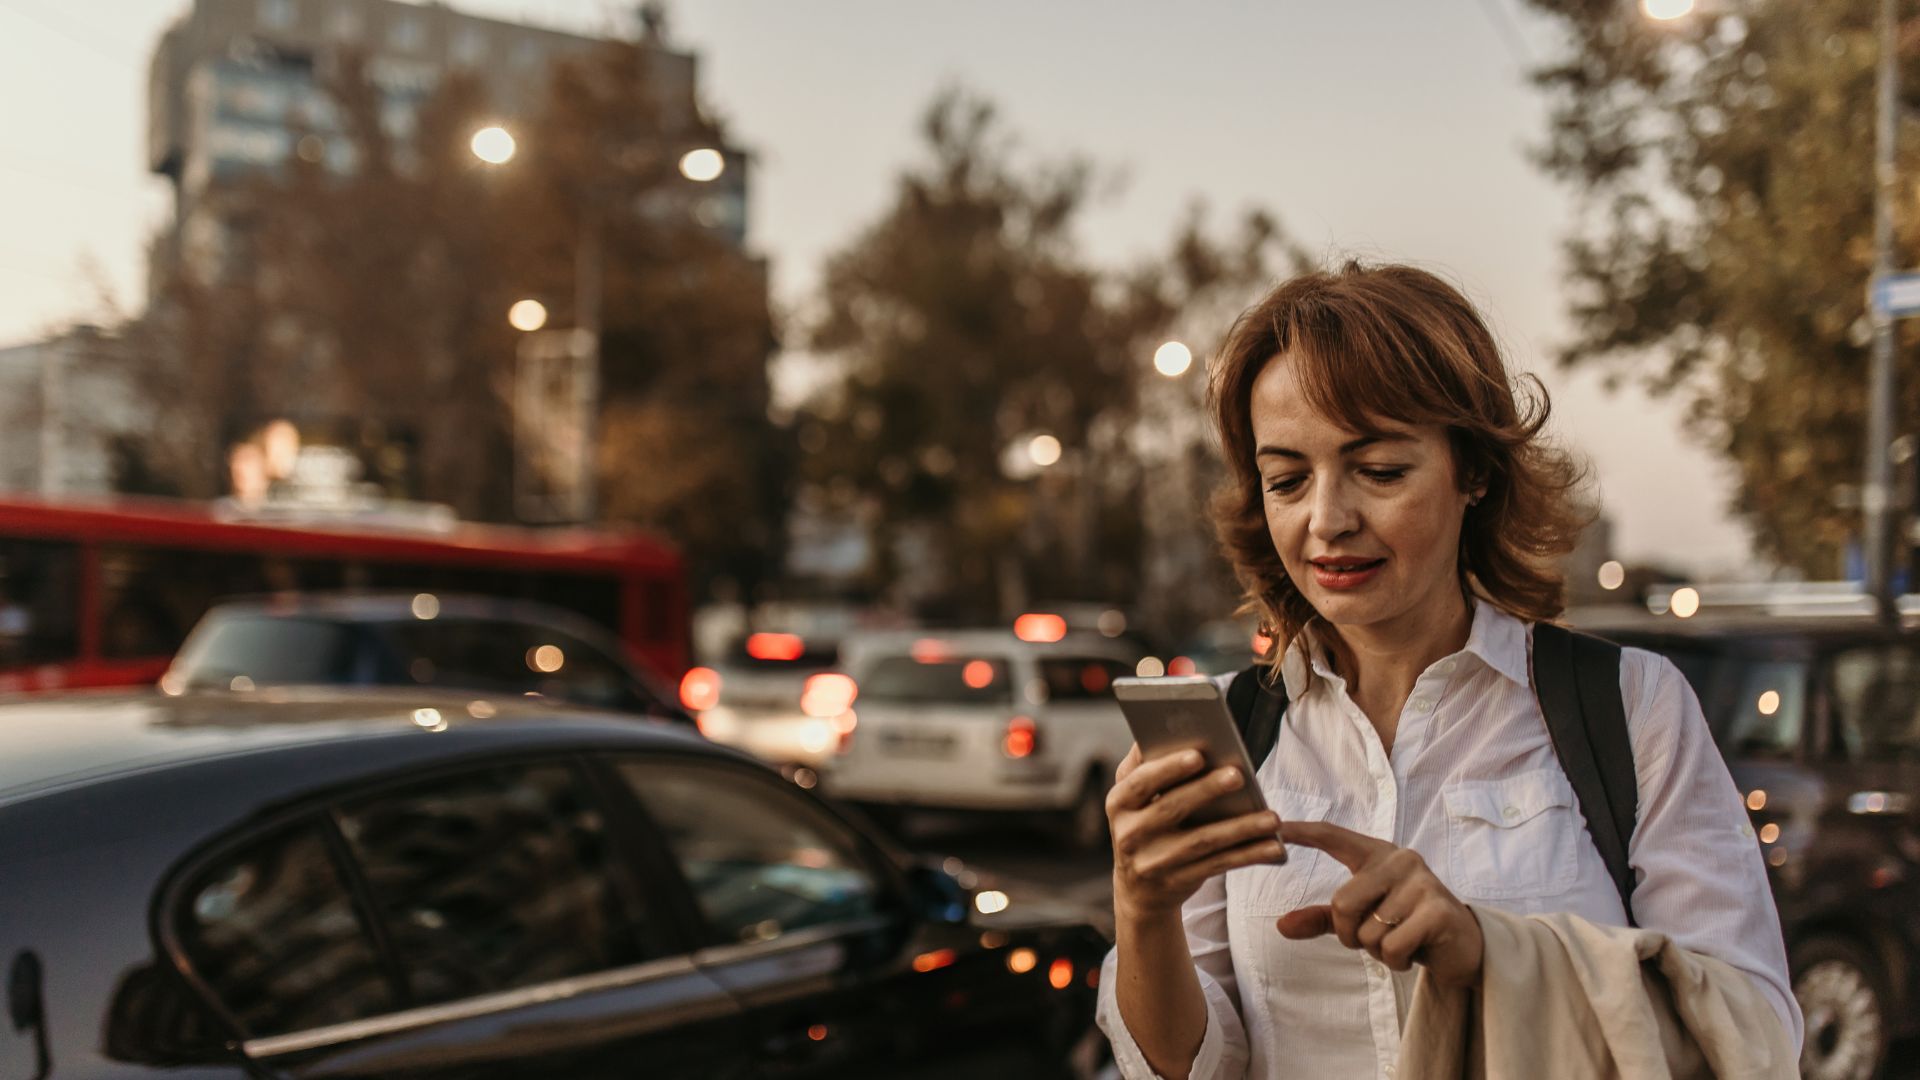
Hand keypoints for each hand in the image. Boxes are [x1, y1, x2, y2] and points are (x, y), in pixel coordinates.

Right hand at [1107, 744, 1287, 922]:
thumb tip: (1164, 725)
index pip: (1140, 782)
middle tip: (1238, 774)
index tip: (1197, 754)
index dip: (1168, 769)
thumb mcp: (1131, 799)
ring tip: (1272, 817)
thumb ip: (1143, 765)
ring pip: (1202, 842)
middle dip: (1206, 790)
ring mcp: (1154, 862)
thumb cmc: (1143, 827)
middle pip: (1172, 808)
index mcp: (1118, 803)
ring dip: (1240, 828)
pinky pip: (1219, 865)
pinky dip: (1248, 856)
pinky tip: (1274, 847)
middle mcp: (1130, 834)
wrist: (1138, 891)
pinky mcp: (1179, 882)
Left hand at [1274, 821, 1483, 987]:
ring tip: (1401, 940)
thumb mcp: (1363, 920)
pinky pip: (1392, 946)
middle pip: (1343, 903)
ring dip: (1378, 950)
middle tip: (1374, 939)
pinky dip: (1395, 960)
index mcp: (1377, 855)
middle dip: (1350, 935)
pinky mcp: (1437, 910)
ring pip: (1368, 931)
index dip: (1304, 832)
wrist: (1462, 946)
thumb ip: (1324, 919)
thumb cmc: (1406, 925)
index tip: (1277, 825)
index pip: (1334, 836)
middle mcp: (1400, 860)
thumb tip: (1281, 926)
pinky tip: (1414, 951)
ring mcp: (1421, 882)